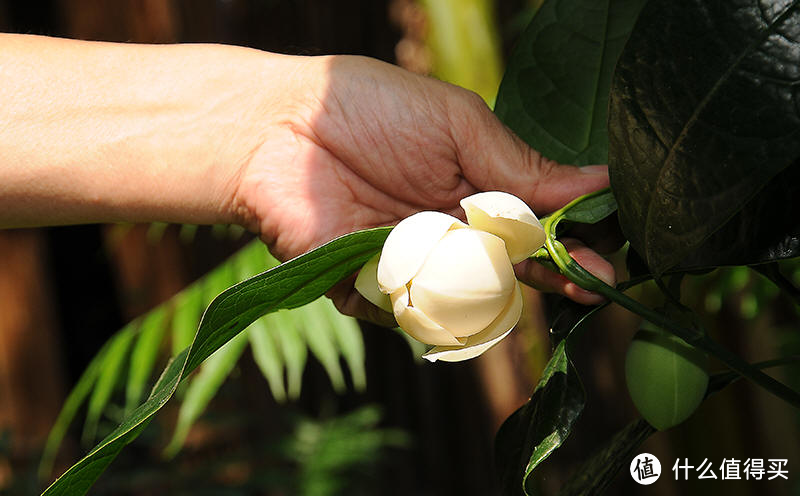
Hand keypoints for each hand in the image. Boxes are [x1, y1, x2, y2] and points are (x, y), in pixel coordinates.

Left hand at [232, 55, 615, 323]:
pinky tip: (399, 266)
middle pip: (511, 273)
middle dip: (550, 279)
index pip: (536, 227)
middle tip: (586, 282)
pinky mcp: (372, 291)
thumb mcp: (458, 125)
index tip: (605, 259)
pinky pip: (409, 314)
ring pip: (467, 301)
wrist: (276, 129)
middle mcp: (450, 234)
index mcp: (475, 191)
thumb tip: (599, 181)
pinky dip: (414, 300)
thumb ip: (521, 164)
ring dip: (484, 290)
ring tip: (472, 253)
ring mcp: (413, 266)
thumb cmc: (368, 110)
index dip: (570, 245)